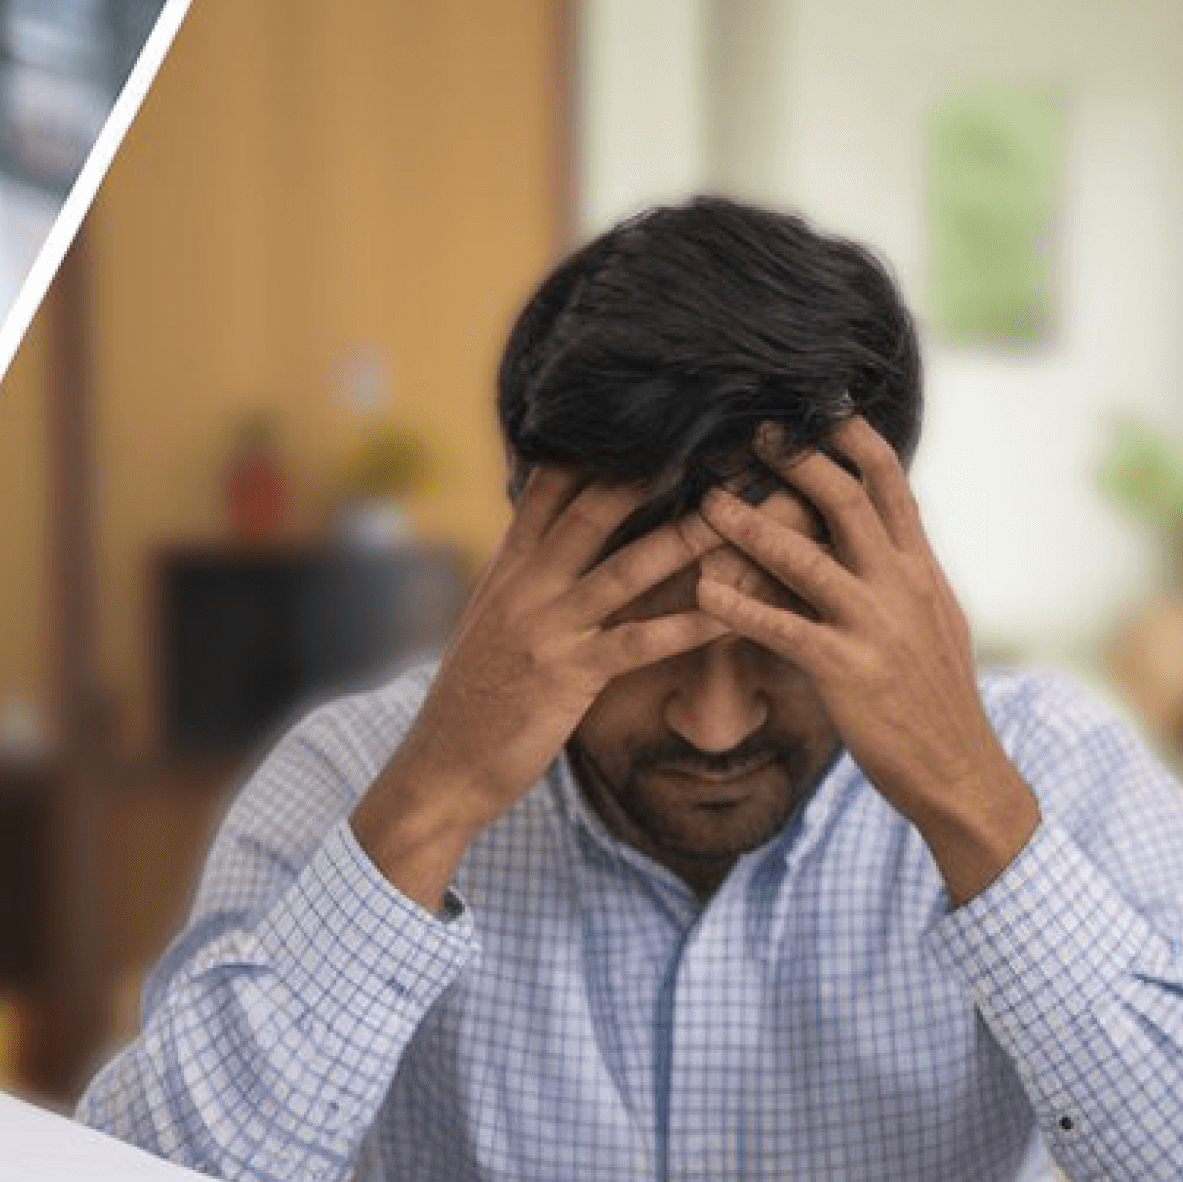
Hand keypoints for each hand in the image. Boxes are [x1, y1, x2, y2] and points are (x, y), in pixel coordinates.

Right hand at [351, 466, 731, 909]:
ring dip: (693, 536)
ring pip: (631, 566)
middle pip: (596, 508)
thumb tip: (549, 544)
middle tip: (710, 434)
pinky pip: (642, 640)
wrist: (440, 767)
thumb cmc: (471, 702)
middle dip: (656, 470)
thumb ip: (521, 580)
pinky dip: (693, 623)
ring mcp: (548, 626)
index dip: (596, 447)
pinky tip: (736, 610)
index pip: (550, 488)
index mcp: (508, 568)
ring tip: (742, 508)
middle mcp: (526, 585)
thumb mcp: (487, 625)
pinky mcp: (570, 673)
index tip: (647, 414)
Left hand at [695, 417, 1041, 901]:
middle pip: (850, 501)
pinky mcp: (848, 671)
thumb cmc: (934, 698)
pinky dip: (741, 609)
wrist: (961, 769)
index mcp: (921, 570)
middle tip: (751, 431)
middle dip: (800, 460)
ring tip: (706, 502)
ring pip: (808, 558)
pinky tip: (703, 594)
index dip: (856, 441)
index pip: (891, 486)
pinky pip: (786, 630)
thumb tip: (881, 533)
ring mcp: (876, 626)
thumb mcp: (933, 622)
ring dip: (752, 525)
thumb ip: (905, 575)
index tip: (820, 405)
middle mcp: (903, 586)